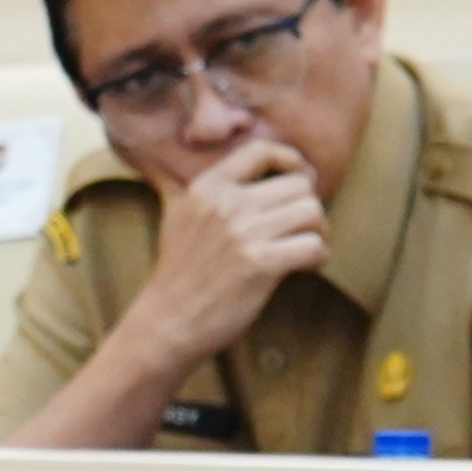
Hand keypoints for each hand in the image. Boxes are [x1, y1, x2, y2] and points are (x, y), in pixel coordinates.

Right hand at [124, 138, 327, 368]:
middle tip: (306, 229)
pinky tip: (306, 268)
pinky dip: (318, 258)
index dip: (292, 161)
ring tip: (307, 248)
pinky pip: (312, 246)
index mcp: (209, 186)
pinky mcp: (260, 264)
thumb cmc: (178, 270)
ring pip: (311, 212)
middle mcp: (227, 203)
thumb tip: (152, 156)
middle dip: (311, 208)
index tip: (302, 181)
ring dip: (319, 232)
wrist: (169, 320)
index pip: (263, 150)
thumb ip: (174, 182)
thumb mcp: (173, 214)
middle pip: (298, 185)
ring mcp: (244, 233)